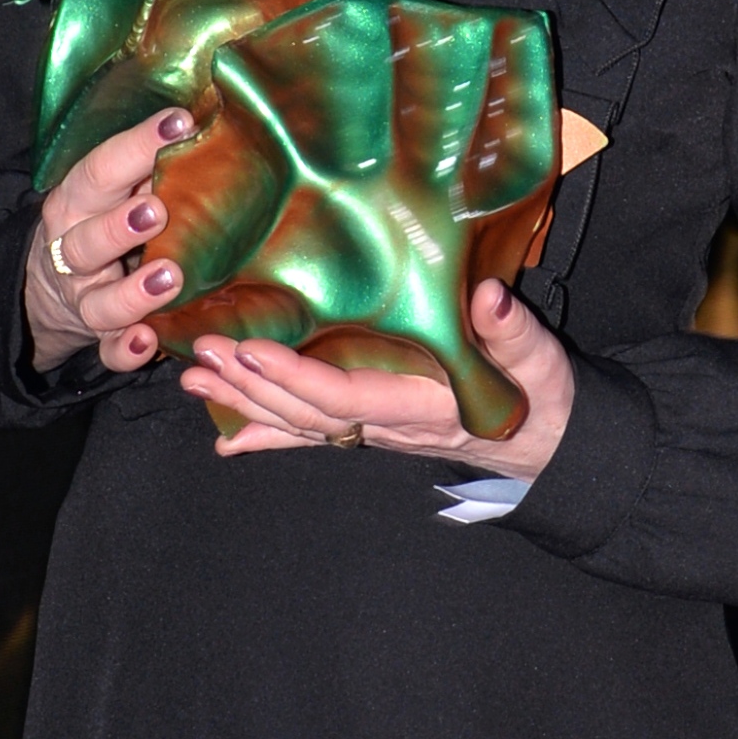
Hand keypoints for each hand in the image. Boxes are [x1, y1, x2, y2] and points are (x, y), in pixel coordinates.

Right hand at [24, 107, 193, 373]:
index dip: (138, 145)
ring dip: (132, 293)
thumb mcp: (113, 191)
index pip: (102, 170)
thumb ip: (150, 170)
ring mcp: (85, 300)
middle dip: (120, 227)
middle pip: (88, 241)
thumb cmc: (102, 221)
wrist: (52, 286)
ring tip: (169, 278)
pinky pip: (109, 352)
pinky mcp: (99, 338)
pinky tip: (148, 341)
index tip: (180, 123)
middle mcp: (73, 252)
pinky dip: (126, 351)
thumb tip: (207, 129)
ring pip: (99, 302)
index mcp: (77, 203)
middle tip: (158, 211)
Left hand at [178, 278, 575, 481]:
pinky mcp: (368, 425)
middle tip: (203, 353)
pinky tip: (226, 439)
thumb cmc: (539, 396)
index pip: (344, 395)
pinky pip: (310, 434)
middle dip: (250, 384)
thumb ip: (513, 332)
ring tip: (194, 380)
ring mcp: (372, 429)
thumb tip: (490, 297)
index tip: (252, 348)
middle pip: (305, 411)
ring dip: (244, 403)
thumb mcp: (538, 360)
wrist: (543, 441)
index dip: (294, 376)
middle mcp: (385, 425)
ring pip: (297, 422)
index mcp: (420, 405)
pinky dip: (265, 436)